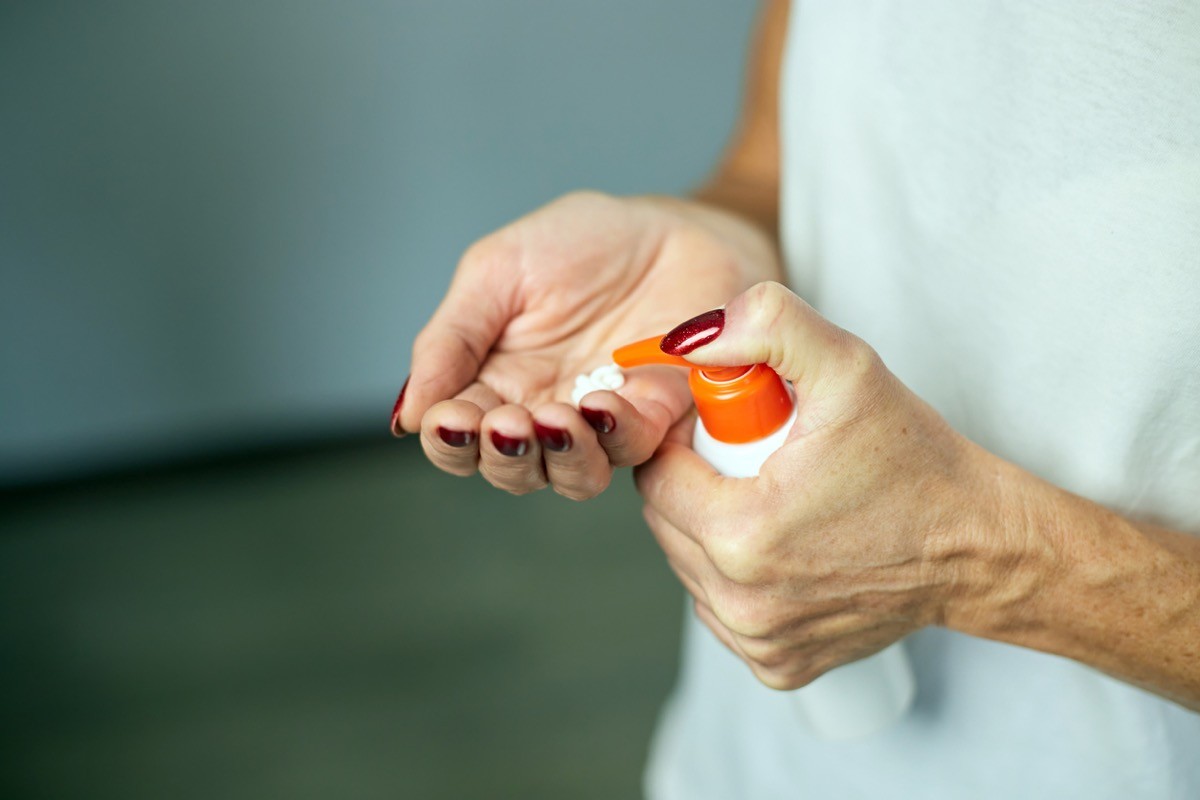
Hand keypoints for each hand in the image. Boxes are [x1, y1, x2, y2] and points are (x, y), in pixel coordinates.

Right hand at [396, 191, 779, 498]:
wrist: (670, 226)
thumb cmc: (582, 243)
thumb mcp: (497, 271)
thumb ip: (450, 340)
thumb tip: (407, 415)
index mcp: (494, 382)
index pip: (458, 436)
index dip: (449, 440)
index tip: (451, 418)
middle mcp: (544, 413)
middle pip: (512, 470)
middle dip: (503, 456)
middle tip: (506, 422)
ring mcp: (602, 421)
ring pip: (572, 477)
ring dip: (559, 458)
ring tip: (554, 419)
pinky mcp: (659, 415)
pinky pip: (635, 447)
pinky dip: (615, 434)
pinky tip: (601, 404)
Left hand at [635, 282, 985, 688]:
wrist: (978, 547)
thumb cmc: (915, 462)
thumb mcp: (848, 367)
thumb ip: (767, 325)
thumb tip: (688, 337)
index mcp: (741, 534)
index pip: (656, 475)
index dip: (684, 439)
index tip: (728, 426)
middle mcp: (740, 602)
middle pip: (666, 521)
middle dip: (696, 480)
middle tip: (756, 458)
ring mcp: (758, 642)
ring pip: (688, 565)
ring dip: (710, 527)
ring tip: (775, 498)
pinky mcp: (777, 667)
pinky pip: (720, 607)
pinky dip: (736, 575)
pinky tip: (784, 546)